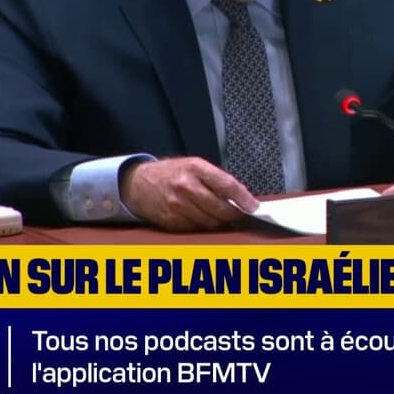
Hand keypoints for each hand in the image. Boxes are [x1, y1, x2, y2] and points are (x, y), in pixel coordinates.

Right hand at [121, 157, 259, 231]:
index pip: (227, 185)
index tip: (254, 207)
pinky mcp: (170, 220)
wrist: (139, 183)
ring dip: (220, 222)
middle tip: (241, 214)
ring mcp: (177, 205)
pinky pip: (196, 228)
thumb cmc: (171, 173)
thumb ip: (216, 180)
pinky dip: (203, 225)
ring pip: (210, 222)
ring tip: (222, 216)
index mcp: (195, 168)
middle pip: (220, 209)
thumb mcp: (194, 165)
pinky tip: (202, 217)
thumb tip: (241, 198)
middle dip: (234, 214)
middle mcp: (185, 186)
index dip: (244, 198)